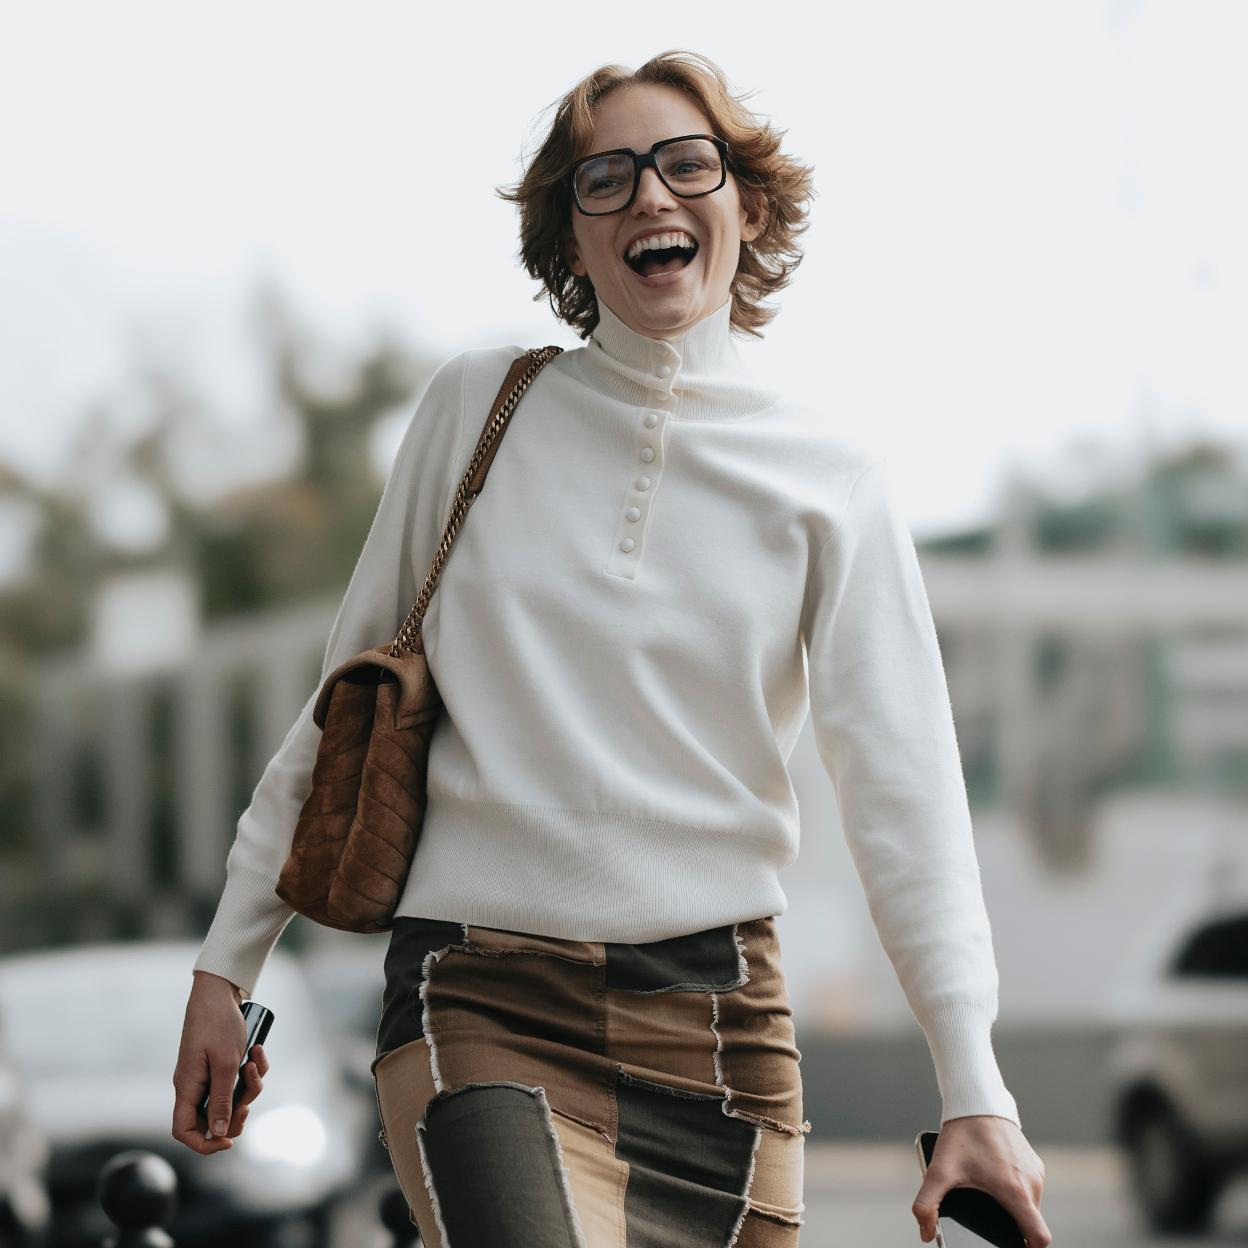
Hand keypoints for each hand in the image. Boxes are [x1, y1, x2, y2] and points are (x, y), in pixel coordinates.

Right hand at [171, 971, 269, 1154]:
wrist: (219, 991)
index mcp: (187, 1087)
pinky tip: (257, 1050)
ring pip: (231, 1097)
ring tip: (255, 1060)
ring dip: (250, 1084)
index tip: (228, 1141)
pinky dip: (252, 1069)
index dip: (204, 1143)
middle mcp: (194, 1084)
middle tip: (249, 1096)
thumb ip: (222, 1099)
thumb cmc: (218, 1023)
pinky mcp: (220, 1063)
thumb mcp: (225, 1064)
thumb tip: (220, 1134)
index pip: (184, 1131)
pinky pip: (238, 1079)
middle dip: (238, 1111)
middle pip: (213, 1117)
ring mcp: (207, 1074)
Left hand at [913, 1114, 1050, 1245]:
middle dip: (1010, 1228)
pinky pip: (1028, 1188)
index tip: (1009, 1247)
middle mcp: (1033, 1183)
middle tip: (986, 1223)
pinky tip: (992, 1184)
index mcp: (1017, 1192)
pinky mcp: (1033, 1162)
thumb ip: (927, 1204)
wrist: (976, 1100)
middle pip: (1030, 1223)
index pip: (1039, 1238)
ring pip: (1029, 1205)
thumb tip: (925, 1233)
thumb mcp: (939, 1171)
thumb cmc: (961, 1135)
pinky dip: (1014, 1192)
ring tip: (987, 1201)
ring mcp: (1035, 1172)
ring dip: (1012, 1209)